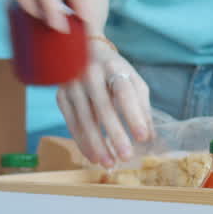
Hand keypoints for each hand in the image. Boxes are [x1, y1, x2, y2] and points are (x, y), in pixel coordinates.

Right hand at [56, 39, 152, 166]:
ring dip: (96, 144)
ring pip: (84, 118)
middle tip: (126, 157)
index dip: (134, 115)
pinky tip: (93, 156)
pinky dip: (82, 142)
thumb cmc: (115, 71)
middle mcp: (91, 74)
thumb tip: (151, 138)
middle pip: (103, 107)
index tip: (143, 137)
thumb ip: (142, 107)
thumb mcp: (133, 82)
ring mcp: (73, 84)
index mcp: (114, 68)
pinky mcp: (61, 96)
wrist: (84, 50)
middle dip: (115, 135)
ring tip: (109, 163)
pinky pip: (71, 123)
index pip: (125, 93)